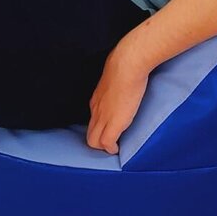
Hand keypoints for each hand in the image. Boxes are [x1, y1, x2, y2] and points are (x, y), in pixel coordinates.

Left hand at [86, 39, 151, 154]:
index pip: (93, 119)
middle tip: (111, 144)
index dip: (100, 127)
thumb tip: (124, 80)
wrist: (127, 66)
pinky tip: (117, 149)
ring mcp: (103, 118)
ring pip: (94, 141)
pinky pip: (106, 144)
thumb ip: (116, 83)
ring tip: (113, 148)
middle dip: (98, 142)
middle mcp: (96, 111)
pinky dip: (111, 149)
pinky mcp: (113, 124)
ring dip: (103, 148)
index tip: (108, 129)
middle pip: (89, 134)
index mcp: (97, 100)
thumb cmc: (125, 66)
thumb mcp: (115, 76)